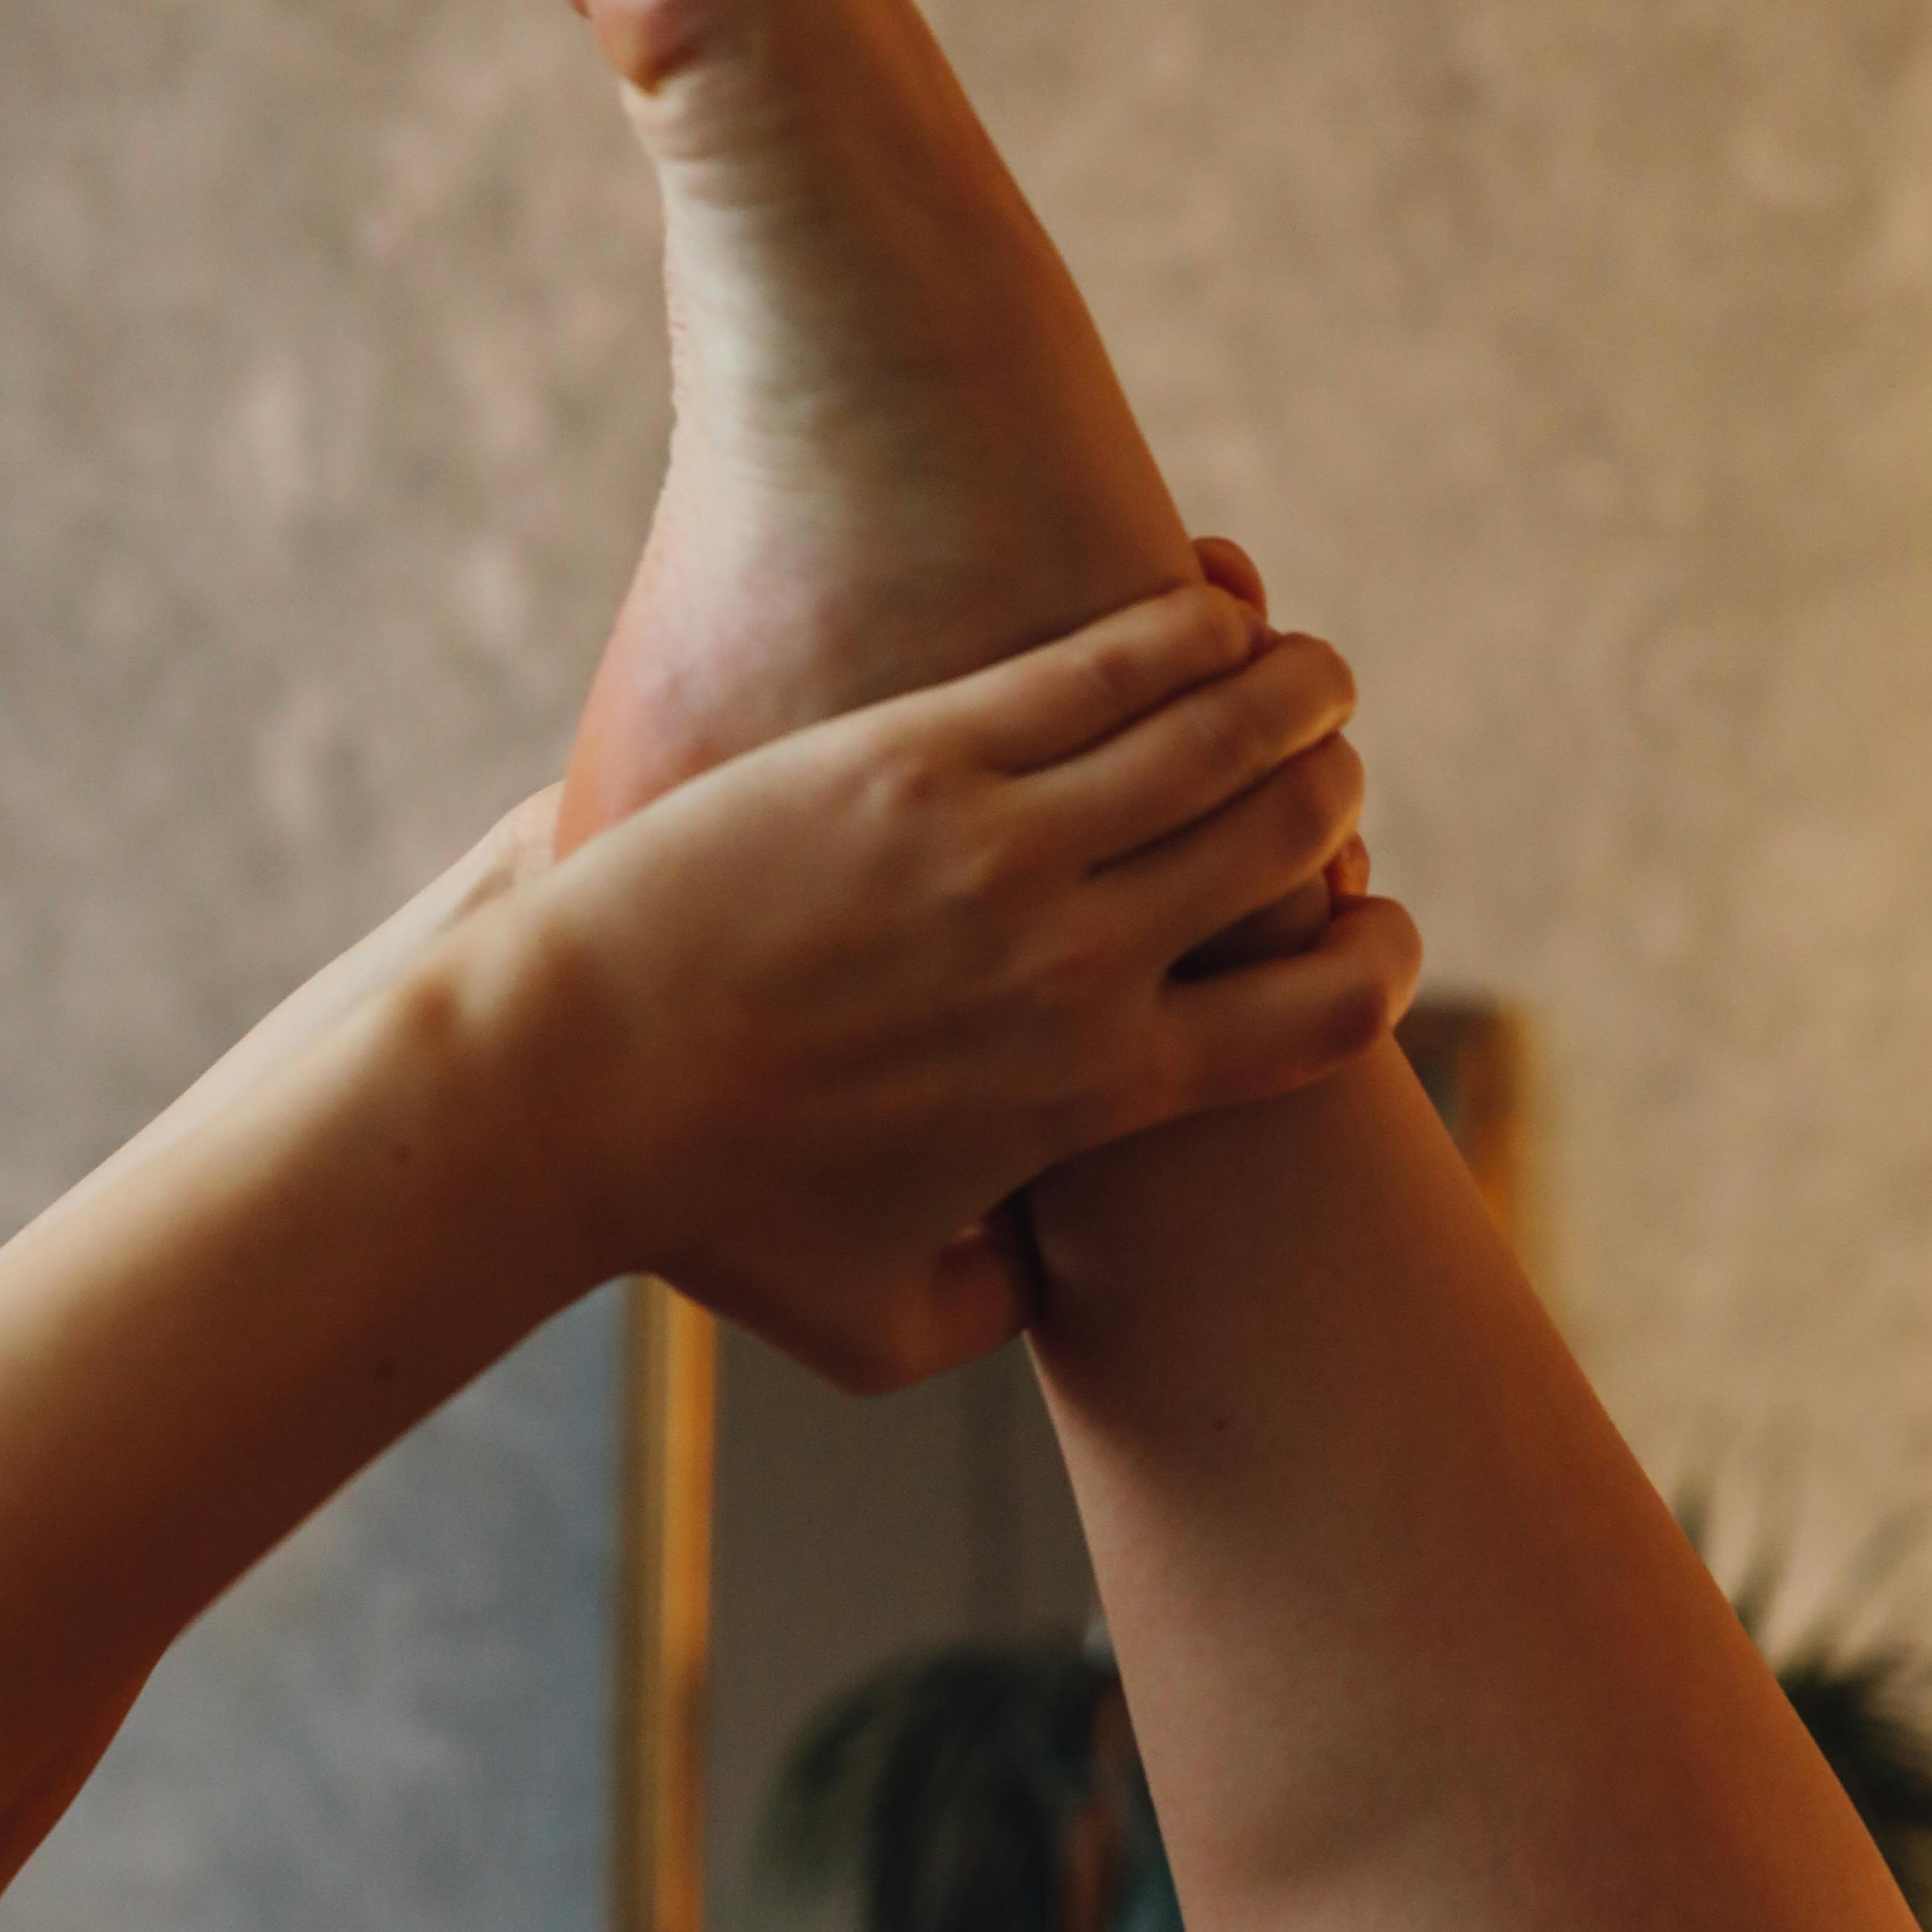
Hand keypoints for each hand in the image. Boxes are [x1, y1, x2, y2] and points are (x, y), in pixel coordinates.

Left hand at [534, 580, 1421, 1383]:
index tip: (1373, 925)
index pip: (1318, 1015)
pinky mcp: (916, 752)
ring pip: (1219, 736)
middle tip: (1327, 775)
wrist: (553, 1087)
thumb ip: (985, 1312)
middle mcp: (1075, 963)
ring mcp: (999, 848)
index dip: (1378, 961)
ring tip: (1306, 673)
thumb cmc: (699, 1219)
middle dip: (1335, 799)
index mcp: (1094, 1090)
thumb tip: (1041, 1276)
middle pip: (1286, 848)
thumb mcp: (864, 1325)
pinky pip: (1102, 667)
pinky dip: (1184, 628)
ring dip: (1294, 690)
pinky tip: (1208, 607)